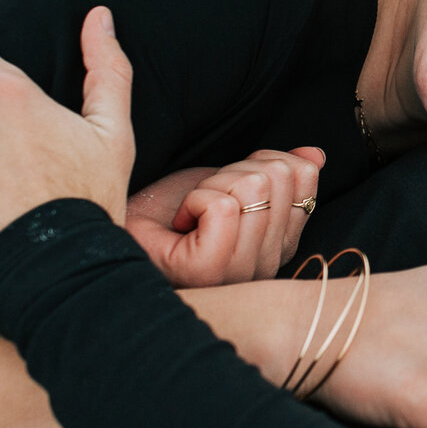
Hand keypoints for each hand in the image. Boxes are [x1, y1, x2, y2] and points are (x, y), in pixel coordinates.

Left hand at [127, 147, 326, 287]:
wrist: (111, 234)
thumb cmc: (165, 215)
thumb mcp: (228, 183)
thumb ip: (277, 174)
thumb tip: (315, 156)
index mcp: (281, 244)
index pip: (303, 177)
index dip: (258, 162)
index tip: (226, 185)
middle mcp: (269, 264)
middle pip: (276, 177)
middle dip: (231, 172)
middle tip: (202, 201)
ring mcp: (241, 271)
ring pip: (251, 188)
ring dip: (209, 186)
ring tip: (190, 212)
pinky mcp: (210, 269)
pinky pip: (222, 206)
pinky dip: (194, 199)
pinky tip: (181, 221)